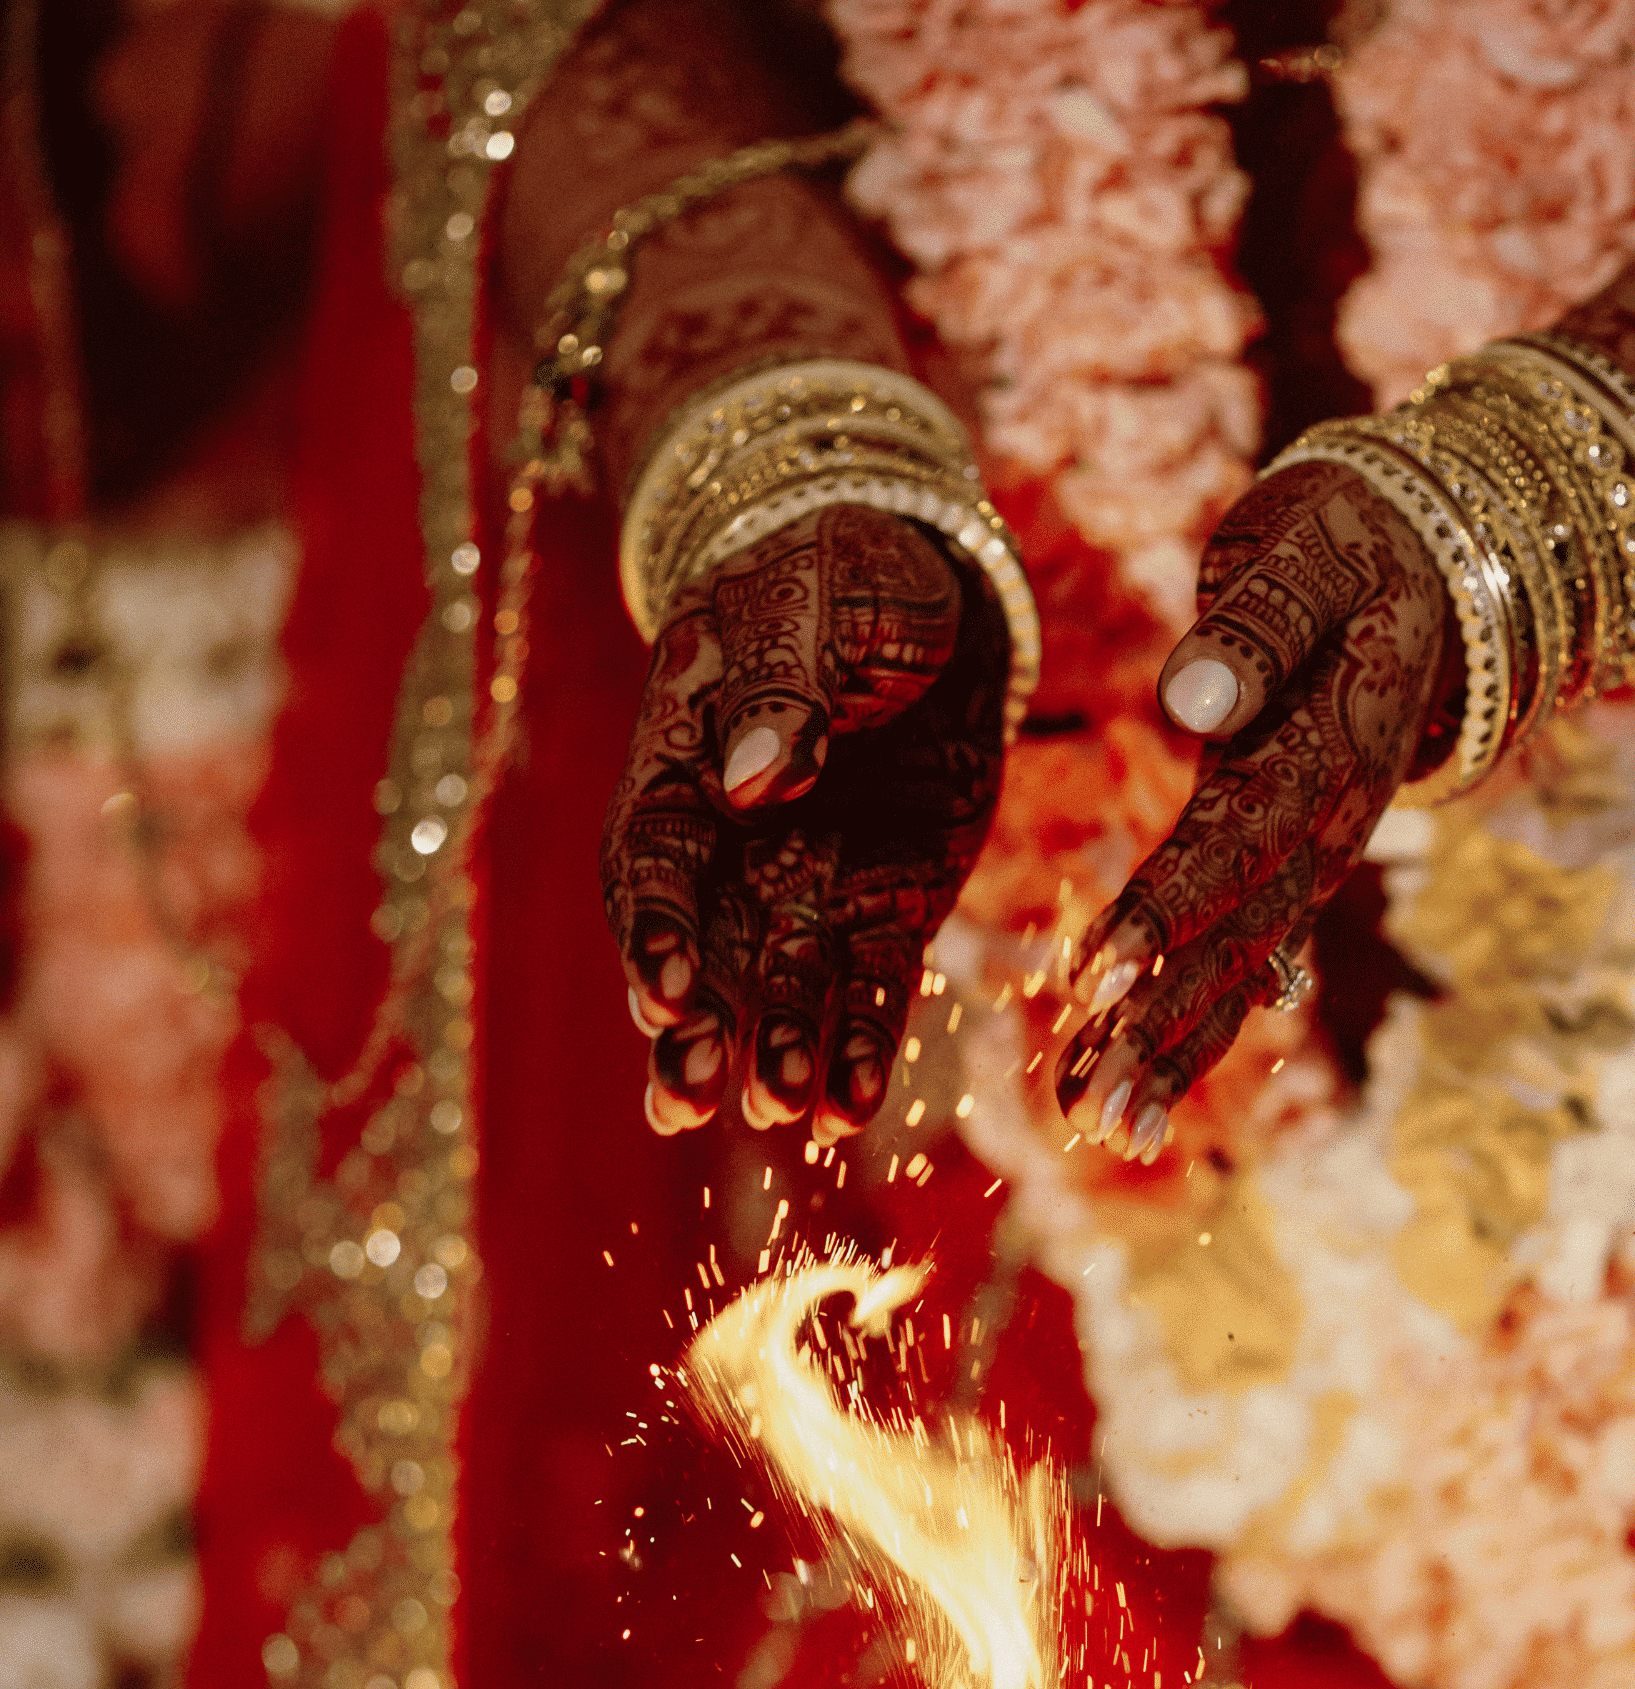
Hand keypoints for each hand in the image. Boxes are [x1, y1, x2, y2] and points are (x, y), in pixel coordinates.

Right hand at [602, 503, 1009, 1140]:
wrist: (930, 588)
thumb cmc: (842, 577)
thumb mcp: (811, 608)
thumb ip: (781, 691)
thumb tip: (752, 780)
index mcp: (680, 772)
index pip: (650, 870)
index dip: (655, 937)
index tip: (668, 1000)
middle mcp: (731, 852)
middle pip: (701, 956)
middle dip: (696, 1032)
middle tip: (692, 1102)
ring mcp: (806, 888)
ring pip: (781, 990)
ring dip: (780, 1053)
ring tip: (793, 1111)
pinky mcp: (886, 912)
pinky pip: (869, 991)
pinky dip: (861, 1048)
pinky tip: (855, 1109)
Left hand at [1054, 462, 1448, 1157]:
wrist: (1429, 559)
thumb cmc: (1351, 545)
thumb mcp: (1309, 556)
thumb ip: (1255, 627)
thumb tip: (1193, 709)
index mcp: (1328, 752)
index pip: (1233, 845)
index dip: (1165, 915)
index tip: (1094, 981)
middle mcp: (1331, 825)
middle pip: (1240, 940)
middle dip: (1166, 1028)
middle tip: (1095, 1115)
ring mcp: (1319, 854)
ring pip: (1246, 967)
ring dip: (1178, 1049)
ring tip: (1110, 1130)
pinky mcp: (1295, 860)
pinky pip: (1248, 951)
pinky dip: (1198, 1015)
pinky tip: (1153, 1075)